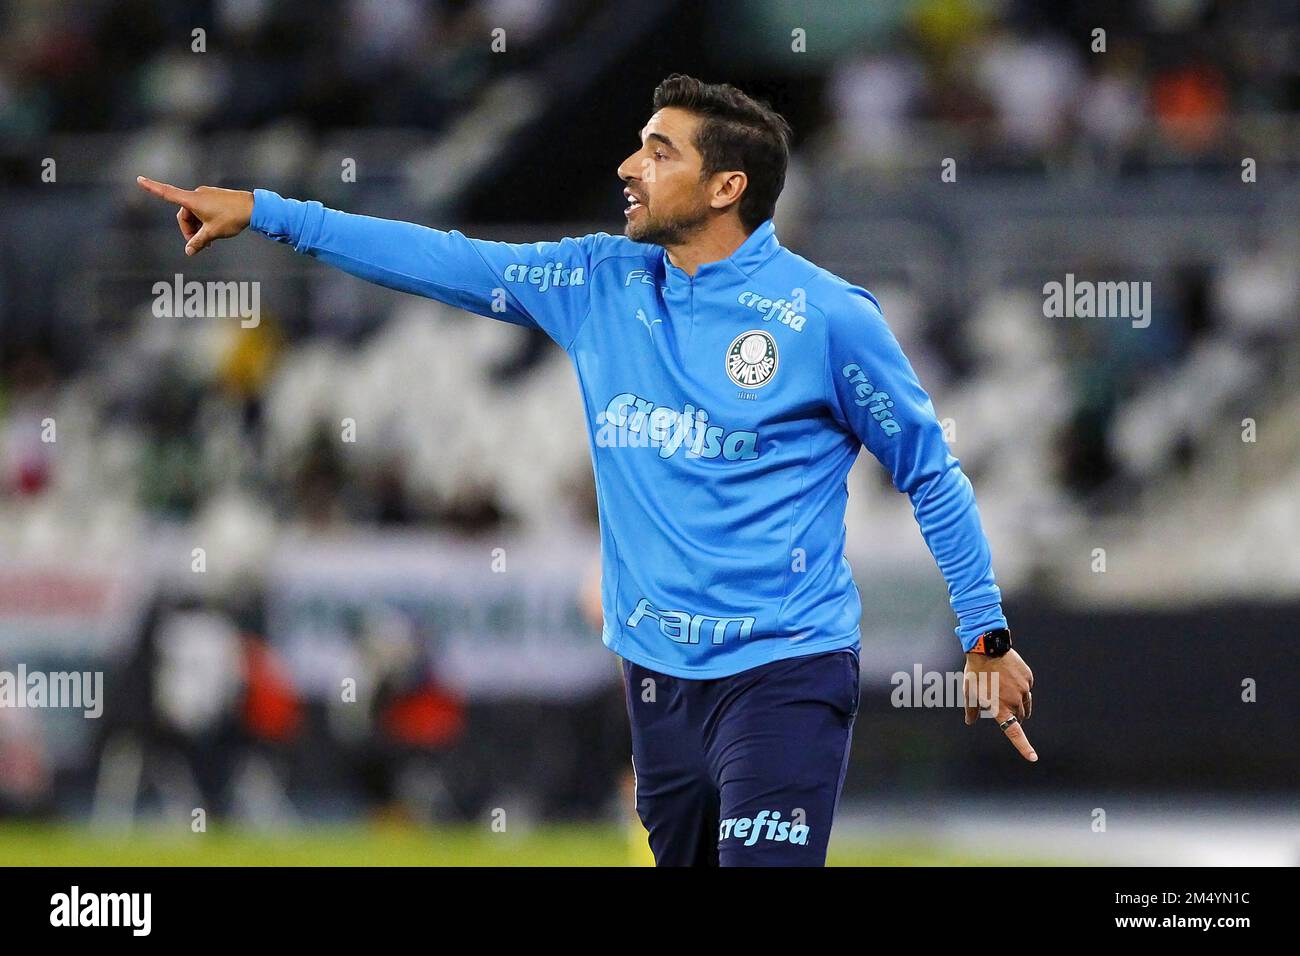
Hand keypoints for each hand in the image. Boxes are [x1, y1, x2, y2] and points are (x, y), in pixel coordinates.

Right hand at [136, 176, 254, 256]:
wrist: (253, 208)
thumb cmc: (232, 218)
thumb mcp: (213, 233)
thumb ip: (198, 242)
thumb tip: (189, 252)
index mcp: (192, 200)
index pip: (167, 193)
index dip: (152, 187)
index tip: (139, 179)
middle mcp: (197, 194)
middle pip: (184, 214)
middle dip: (189, 230)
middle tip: (199, 245)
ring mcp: (206, 195)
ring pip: (194, 214)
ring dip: (197, 227)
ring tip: (210, 240)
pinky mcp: (214, 197)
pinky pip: (203, 210)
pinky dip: (204, 221)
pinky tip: (214, 231)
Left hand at [963, 648, 1036, 761]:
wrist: (987, 647)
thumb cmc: (975, 672)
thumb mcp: (969, 692)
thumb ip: (972, 710)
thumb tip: (970, 721)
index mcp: (1000, 708)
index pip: (1014, 733)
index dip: (1024, 747)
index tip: (1032, 758)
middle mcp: (1015, 702)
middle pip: (1019, 716)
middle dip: (1012, 714)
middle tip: (999, 701)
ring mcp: (1024, 689)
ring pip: (1025, 703)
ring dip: (1018, 703)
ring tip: (1003, 688)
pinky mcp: (1028, 678)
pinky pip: (1027, 688)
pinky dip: (1020, 687)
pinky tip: (1008, 676)